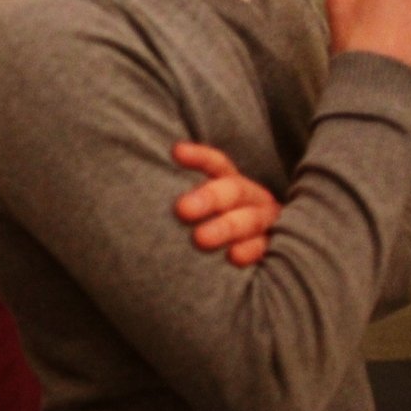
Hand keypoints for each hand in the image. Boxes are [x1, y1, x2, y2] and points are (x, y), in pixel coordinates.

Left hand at [172, 142, 280, 266]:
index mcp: (230, 182)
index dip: (199, 157)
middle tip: (182, 209)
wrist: (244, 253)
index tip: (177, 152)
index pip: (216, 164)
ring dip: (226, 229)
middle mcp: (250, 198)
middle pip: (234, 191)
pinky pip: (263, 248)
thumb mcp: (198, 205)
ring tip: (200, 239)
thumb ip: (180, 194)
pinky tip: (233, 258)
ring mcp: (263, 223)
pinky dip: (249, 252)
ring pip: (251, 220)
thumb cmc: (207, 226)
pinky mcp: (271, 247)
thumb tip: (139, 178)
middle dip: (209, 198)